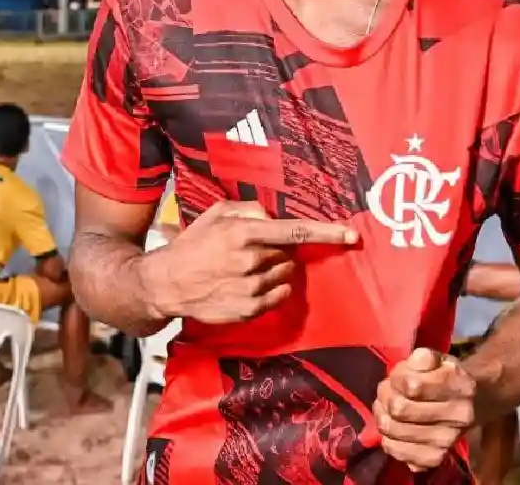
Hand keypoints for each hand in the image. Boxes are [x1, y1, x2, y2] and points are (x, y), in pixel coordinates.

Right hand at [144, 200, 357, 324]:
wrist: (168, 284)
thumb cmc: (192, 245)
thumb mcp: (214, 215)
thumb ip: (246, 210)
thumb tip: (271, 216)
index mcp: (244, 233)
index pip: (295, 231)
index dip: (326, 232)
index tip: (351, 235)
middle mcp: (252, 260)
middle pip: (290, 253)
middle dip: (280, 250)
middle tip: (257, 250)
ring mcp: (252, 287)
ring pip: (286, 274)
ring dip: (276, 269)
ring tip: (249, 268)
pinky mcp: (251, 309)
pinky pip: (280, 295)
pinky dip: (274, 288)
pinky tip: (251, 284)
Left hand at [376, 349, 475, 470]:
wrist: (473, 404)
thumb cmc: (445, 377)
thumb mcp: (438, 359)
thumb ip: (424, 357)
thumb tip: (416, 360)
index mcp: (460, 387)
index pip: (411, 385)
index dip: (396, 378)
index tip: (398, 377)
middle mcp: (459, 418)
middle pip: (399, 409)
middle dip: (385, 396)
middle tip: (388, 392)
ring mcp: (447, 441)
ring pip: (392, 430)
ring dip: (382, 415)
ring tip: (388, 408)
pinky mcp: (435, 459)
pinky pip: (396, 451)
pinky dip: (388, 438)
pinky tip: (395, 427)